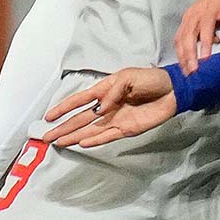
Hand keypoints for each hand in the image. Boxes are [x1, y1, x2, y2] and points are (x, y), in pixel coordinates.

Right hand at [42, 67, 176, 147]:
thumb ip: (113, 91)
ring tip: (58, 142)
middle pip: (81, 118)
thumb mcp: (129, 77)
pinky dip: (94, 140)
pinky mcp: (126, 129)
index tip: (48, 117)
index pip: (80, 100)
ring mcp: (115, 119)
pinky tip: (82, 142)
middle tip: (46, 137)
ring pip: (89, 130)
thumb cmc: (151, 79)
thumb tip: (99, 109)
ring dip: (74, 135)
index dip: (64, 108)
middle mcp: (107, 106)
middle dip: (63, 127)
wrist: (172, 91)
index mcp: (106, 90)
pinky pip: (107, 136)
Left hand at [174, 0, 219, 73]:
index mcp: (190, 16)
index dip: (181, 56)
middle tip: (193, 71)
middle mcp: (198, 12)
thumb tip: (204, 52)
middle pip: (189, 35)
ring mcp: (213, 8)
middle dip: (189, 55)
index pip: (180, 38)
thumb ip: (203, 33)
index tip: (185, 71)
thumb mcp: (207, 17)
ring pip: (205, 30)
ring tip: (206, 62)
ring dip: (204, 47)